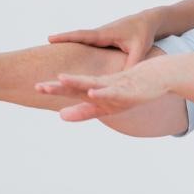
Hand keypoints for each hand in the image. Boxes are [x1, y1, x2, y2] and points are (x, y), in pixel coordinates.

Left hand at [35, 62, 169, 121]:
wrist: (157, 76)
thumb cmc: (129, 90)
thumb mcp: (105, 106)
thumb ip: (84, 111)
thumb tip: (60, 116)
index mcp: (95, 89)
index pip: (71, 89)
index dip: (55, 89)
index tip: (36, 87)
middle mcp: (101, 85)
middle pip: (77, 86)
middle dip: (59, 87)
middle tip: (38, 86)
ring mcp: (114, 86)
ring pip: (92, 84)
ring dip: (77, 82)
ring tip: (61, 79)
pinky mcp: (128, 90)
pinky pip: (113, 92)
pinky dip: (102, 92)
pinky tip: (93, 92)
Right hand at [48, 8, 163, 67]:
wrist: (147, 21)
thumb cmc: (144, 34)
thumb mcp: (140, 50)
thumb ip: (132, 64)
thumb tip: (124, 80)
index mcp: (105, 34)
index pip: (82, 35)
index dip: (66, 37)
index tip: (49, 39)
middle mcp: (99, 33)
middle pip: (75, 38)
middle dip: (60, 41)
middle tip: (40, 47)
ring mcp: (99, 37)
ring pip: (80, 42)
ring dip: (65, 45)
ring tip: (47, 55)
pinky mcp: (102, 41)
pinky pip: (86, 45)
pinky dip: (75, 48)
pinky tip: (66, 59)